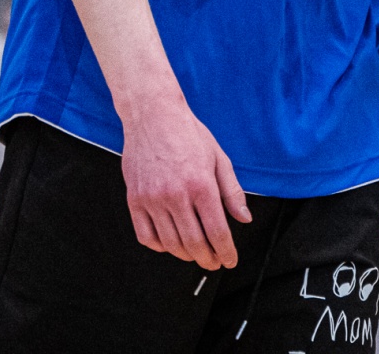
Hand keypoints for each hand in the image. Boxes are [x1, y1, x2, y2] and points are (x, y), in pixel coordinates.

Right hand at [120, 92, 252, 269]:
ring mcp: (152, 199)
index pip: (217, 231)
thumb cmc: (188, 133)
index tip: (229, 260)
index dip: (226, 251)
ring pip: (171, 243)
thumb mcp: (218, 158)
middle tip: (214, 262)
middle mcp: (176, 195)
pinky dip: (160, 246)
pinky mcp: (135, 200)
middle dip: (208, 258)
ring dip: (186, 255)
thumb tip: (244, 218)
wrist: (153, 115)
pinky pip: (146, 236)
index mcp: (201, 184)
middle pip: (194, 243)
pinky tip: (170, 244)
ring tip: (195, 254)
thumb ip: (232, 191)